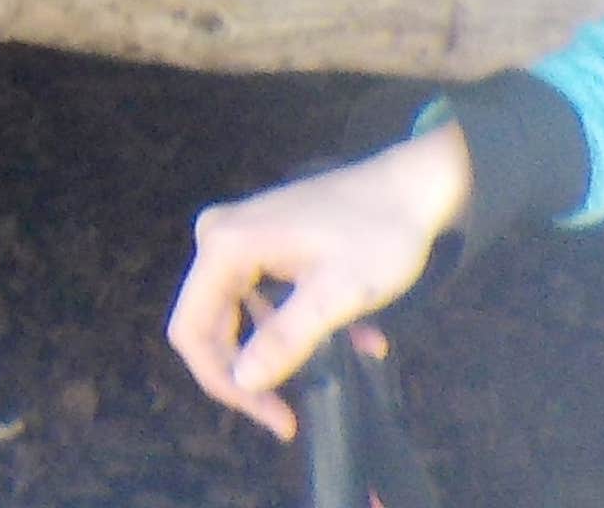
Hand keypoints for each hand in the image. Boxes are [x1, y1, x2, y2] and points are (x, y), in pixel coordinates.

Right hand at [165, 125, 470, 440]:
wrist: (412, 186)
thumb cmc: (378, 237)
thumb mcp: (338, 294)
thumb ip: (286, 338)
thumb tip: (243, 381)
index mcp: (225, 246)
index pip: (192, 329)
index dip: (223, 382)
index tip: (274, 417)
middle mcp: (219, 238)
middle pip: (210, 324)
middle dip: (249, 375)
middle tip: (290, 416)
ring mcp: (239, 237)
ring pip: (239, 315)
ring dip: (281, 351)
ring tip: (337, 372)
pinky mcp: (263, 241)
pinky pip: (263, 297)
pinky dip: (298, 325)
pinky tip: (354, 340)